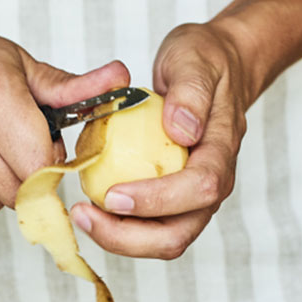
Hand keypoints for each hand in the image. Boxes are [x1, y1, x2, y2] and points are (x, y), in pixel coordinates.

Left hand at [69, 21, 252, 258]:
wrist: (216, 69)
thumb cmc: (206, 62)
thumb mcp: (196, 60)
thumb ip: (191, 92)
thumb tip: (181, 130)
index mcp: (221, 153)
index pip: (199, 189)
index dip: (157, 200)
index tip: (113, 195)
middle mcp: (211, 186)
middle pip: (177, 235)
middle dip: (128, 237)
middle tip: (84, 215)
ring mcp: (192, 199)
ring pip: (160, 240)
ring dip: (118, 237)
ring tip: (80, 215)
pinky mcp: (172, 200)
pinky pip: (146, 226)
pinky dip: (117, 225)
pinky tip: (88, 207)